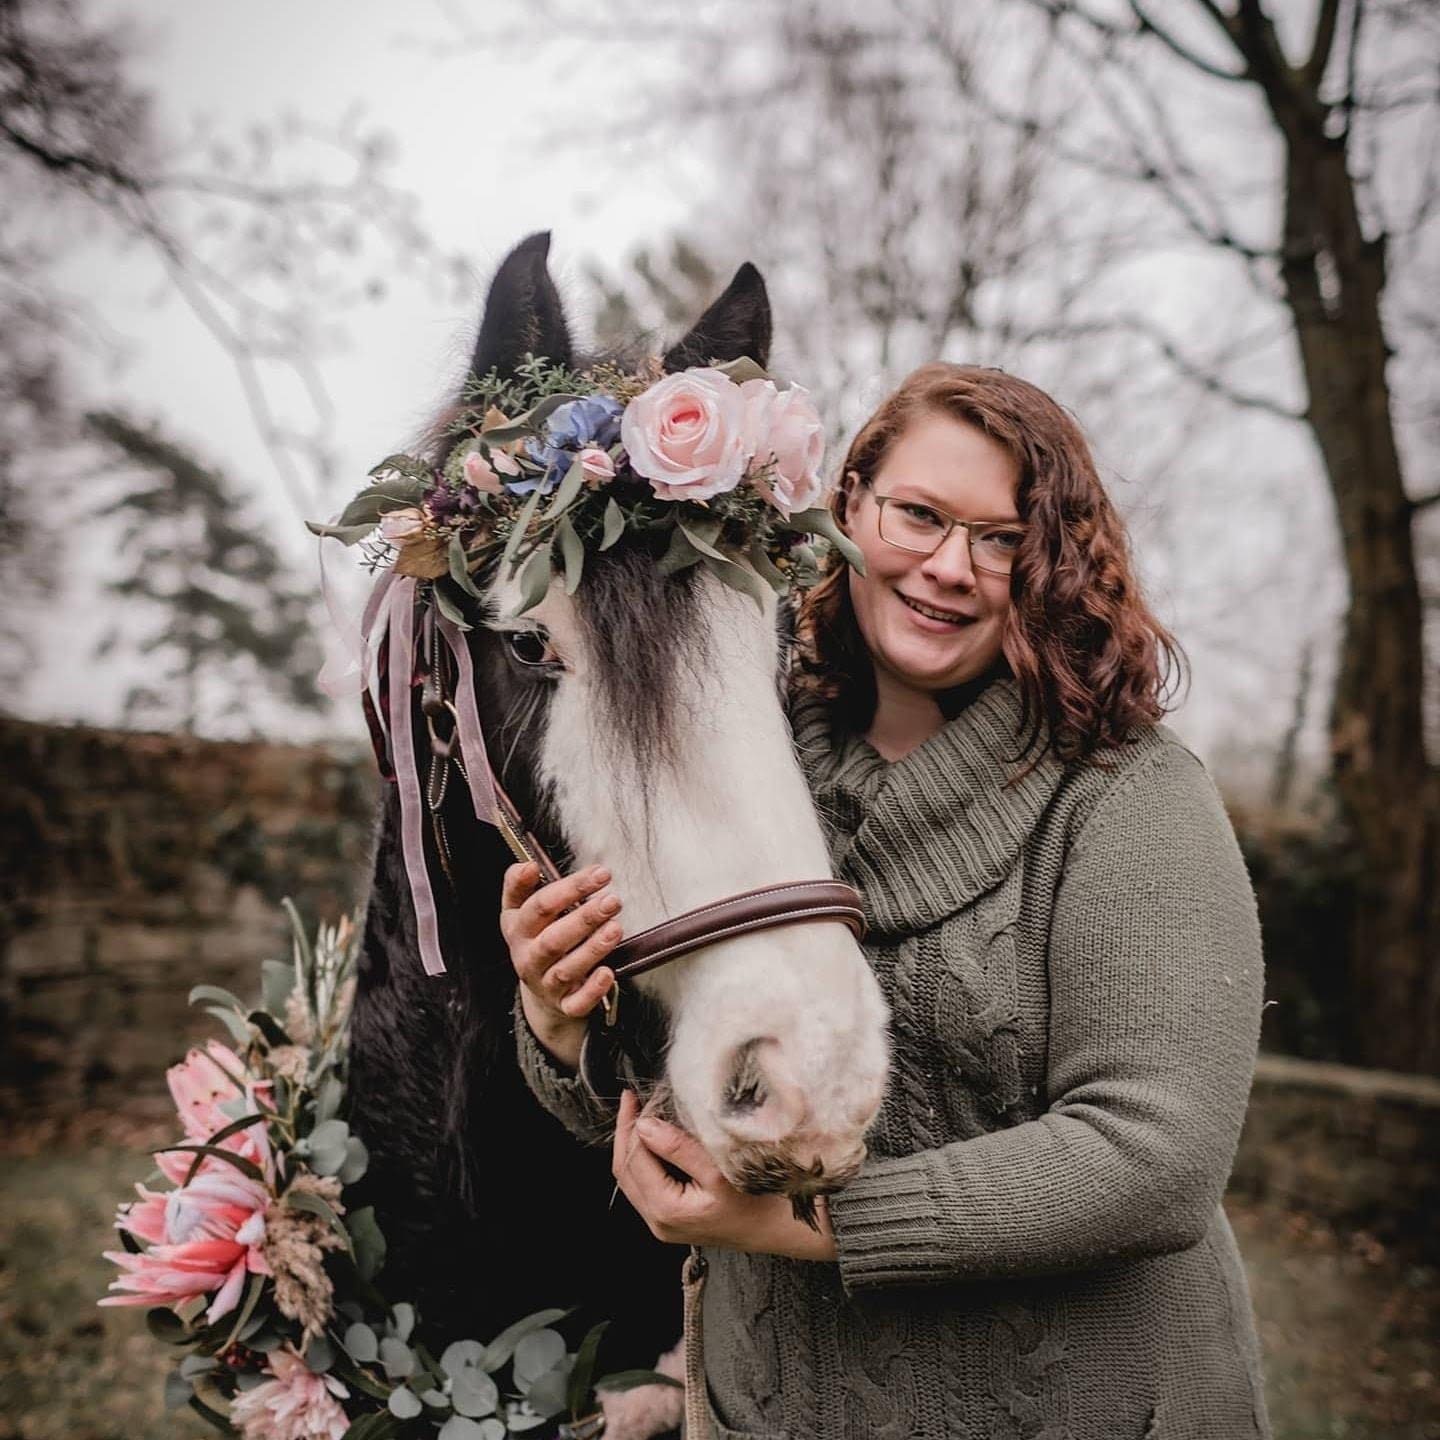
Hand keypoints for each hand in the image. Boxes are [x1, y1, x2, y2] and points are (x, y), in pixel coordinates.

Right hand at [501, 861, 623, 1067]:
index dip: (570, 889)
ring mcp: (546, 984)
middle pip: (554, 939)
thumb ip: (518, 885)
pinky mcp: (564, 1005)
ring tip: (616, 928)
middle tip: (613, 901)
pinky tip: (608, 972)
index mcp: (518, 930)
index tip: (600, 873)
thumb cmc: (536, 938)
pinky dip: (592, 990)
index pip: (540, 907)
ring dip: (592, 949)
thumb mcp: (519, 910)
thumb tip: (527, 865)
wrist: (539, 990)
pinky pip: (576, 1003)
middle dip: (584, 918)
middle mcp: (528, 958)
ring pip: (567, 969)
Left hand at [611, 1091, 836, 1261]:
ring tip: (636, 1114)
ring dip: (631, 1145)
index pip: (634, 1160)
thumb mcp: (719, 1170)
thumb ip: (679, 1148)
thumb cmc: (756, 1201)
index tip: (640, 1096)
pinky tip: (650, 1139)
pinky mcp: (668, 1220)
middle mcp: (657, 1221)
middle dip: (625, 1132)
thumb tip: (645, 1125)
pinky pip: (642, 1187)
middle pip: (624, 1170)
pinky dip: (641, 1160)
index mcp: (667, 1209)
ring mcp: (661, 1224)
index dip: (633, 1125)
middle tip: (631, 1099)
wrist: (776, 1229)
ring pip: (630, 1179)